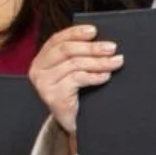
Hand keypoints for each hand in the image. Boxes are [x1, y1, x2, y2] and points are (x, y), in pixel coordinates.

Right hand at [29, 25, 124, 142]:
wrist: (72, 123)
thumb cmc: (75, 94)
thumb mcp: (72, 72)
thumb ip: (78, 56)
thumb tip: (101, 41)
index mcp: (42, 59)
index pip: (57, 40)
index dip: (76, 32)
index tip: (94, 30)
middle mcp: (39, 69)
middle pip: (67, 50)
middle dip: (92, 47)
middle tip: (112, 47)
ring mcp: (44, 83)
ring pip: (74, 64)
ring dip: (99, 62)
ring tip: (116, 62)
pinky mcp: (53, 96)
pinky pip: (77, 79)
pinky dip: (94, 76)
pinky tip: (106, 76)